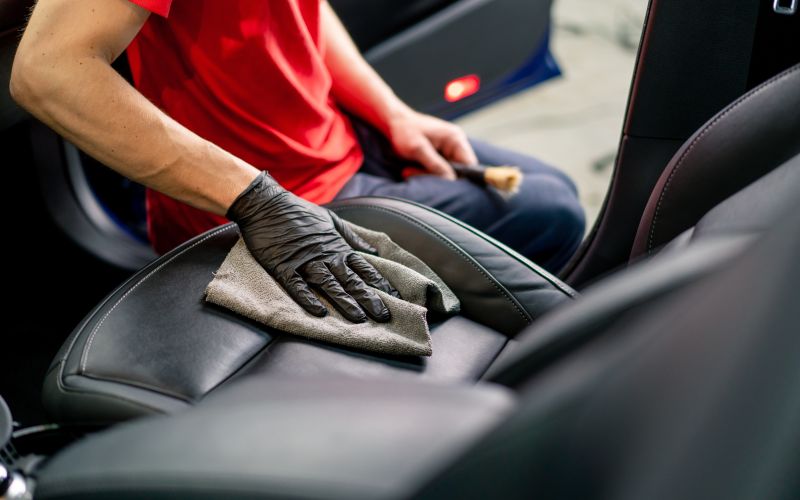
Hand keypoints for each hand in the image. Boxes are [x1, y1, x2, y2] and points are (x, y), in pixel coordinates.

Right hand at [227, 172, 400, 322]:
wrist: (266, 203)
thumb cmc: (299, 211)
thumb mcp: (331, 220)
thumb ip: (352, 237)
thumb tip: (372, 250)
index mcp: (336, 246)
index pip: (364, 268)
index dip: (380, 283)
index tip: (395, 297)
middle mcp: (324, 256)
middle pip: (351, 280)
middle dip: (369, 298)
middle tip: (384, 315)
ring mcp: (304, 262)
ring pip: (329, 285)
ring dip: (344, 302)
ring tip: (359, 318)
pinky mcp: (283, 266)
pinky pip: (297, 286)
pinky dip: (307, 299)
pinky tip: (319, 312)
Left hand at [386, 110, 477, 179]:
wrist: (394, 123)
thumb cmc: (405, 130)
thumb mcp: (418, 148)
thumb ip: (435, 164)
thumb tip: (450, 180)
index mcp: (455, 139)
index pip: (469, 164)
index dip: (461, 178)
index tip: (445, 187)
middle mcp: (455, 145)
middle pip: (458, 171)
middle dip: (439, 177)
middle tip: (418, 174)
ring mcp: (447, 151)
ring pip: (446, 173)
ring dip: (429, 176)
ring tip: (410, 170)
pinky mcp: (439, 157)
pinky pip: (437, 171)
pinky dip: (425, 173)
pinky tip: (412, 169)